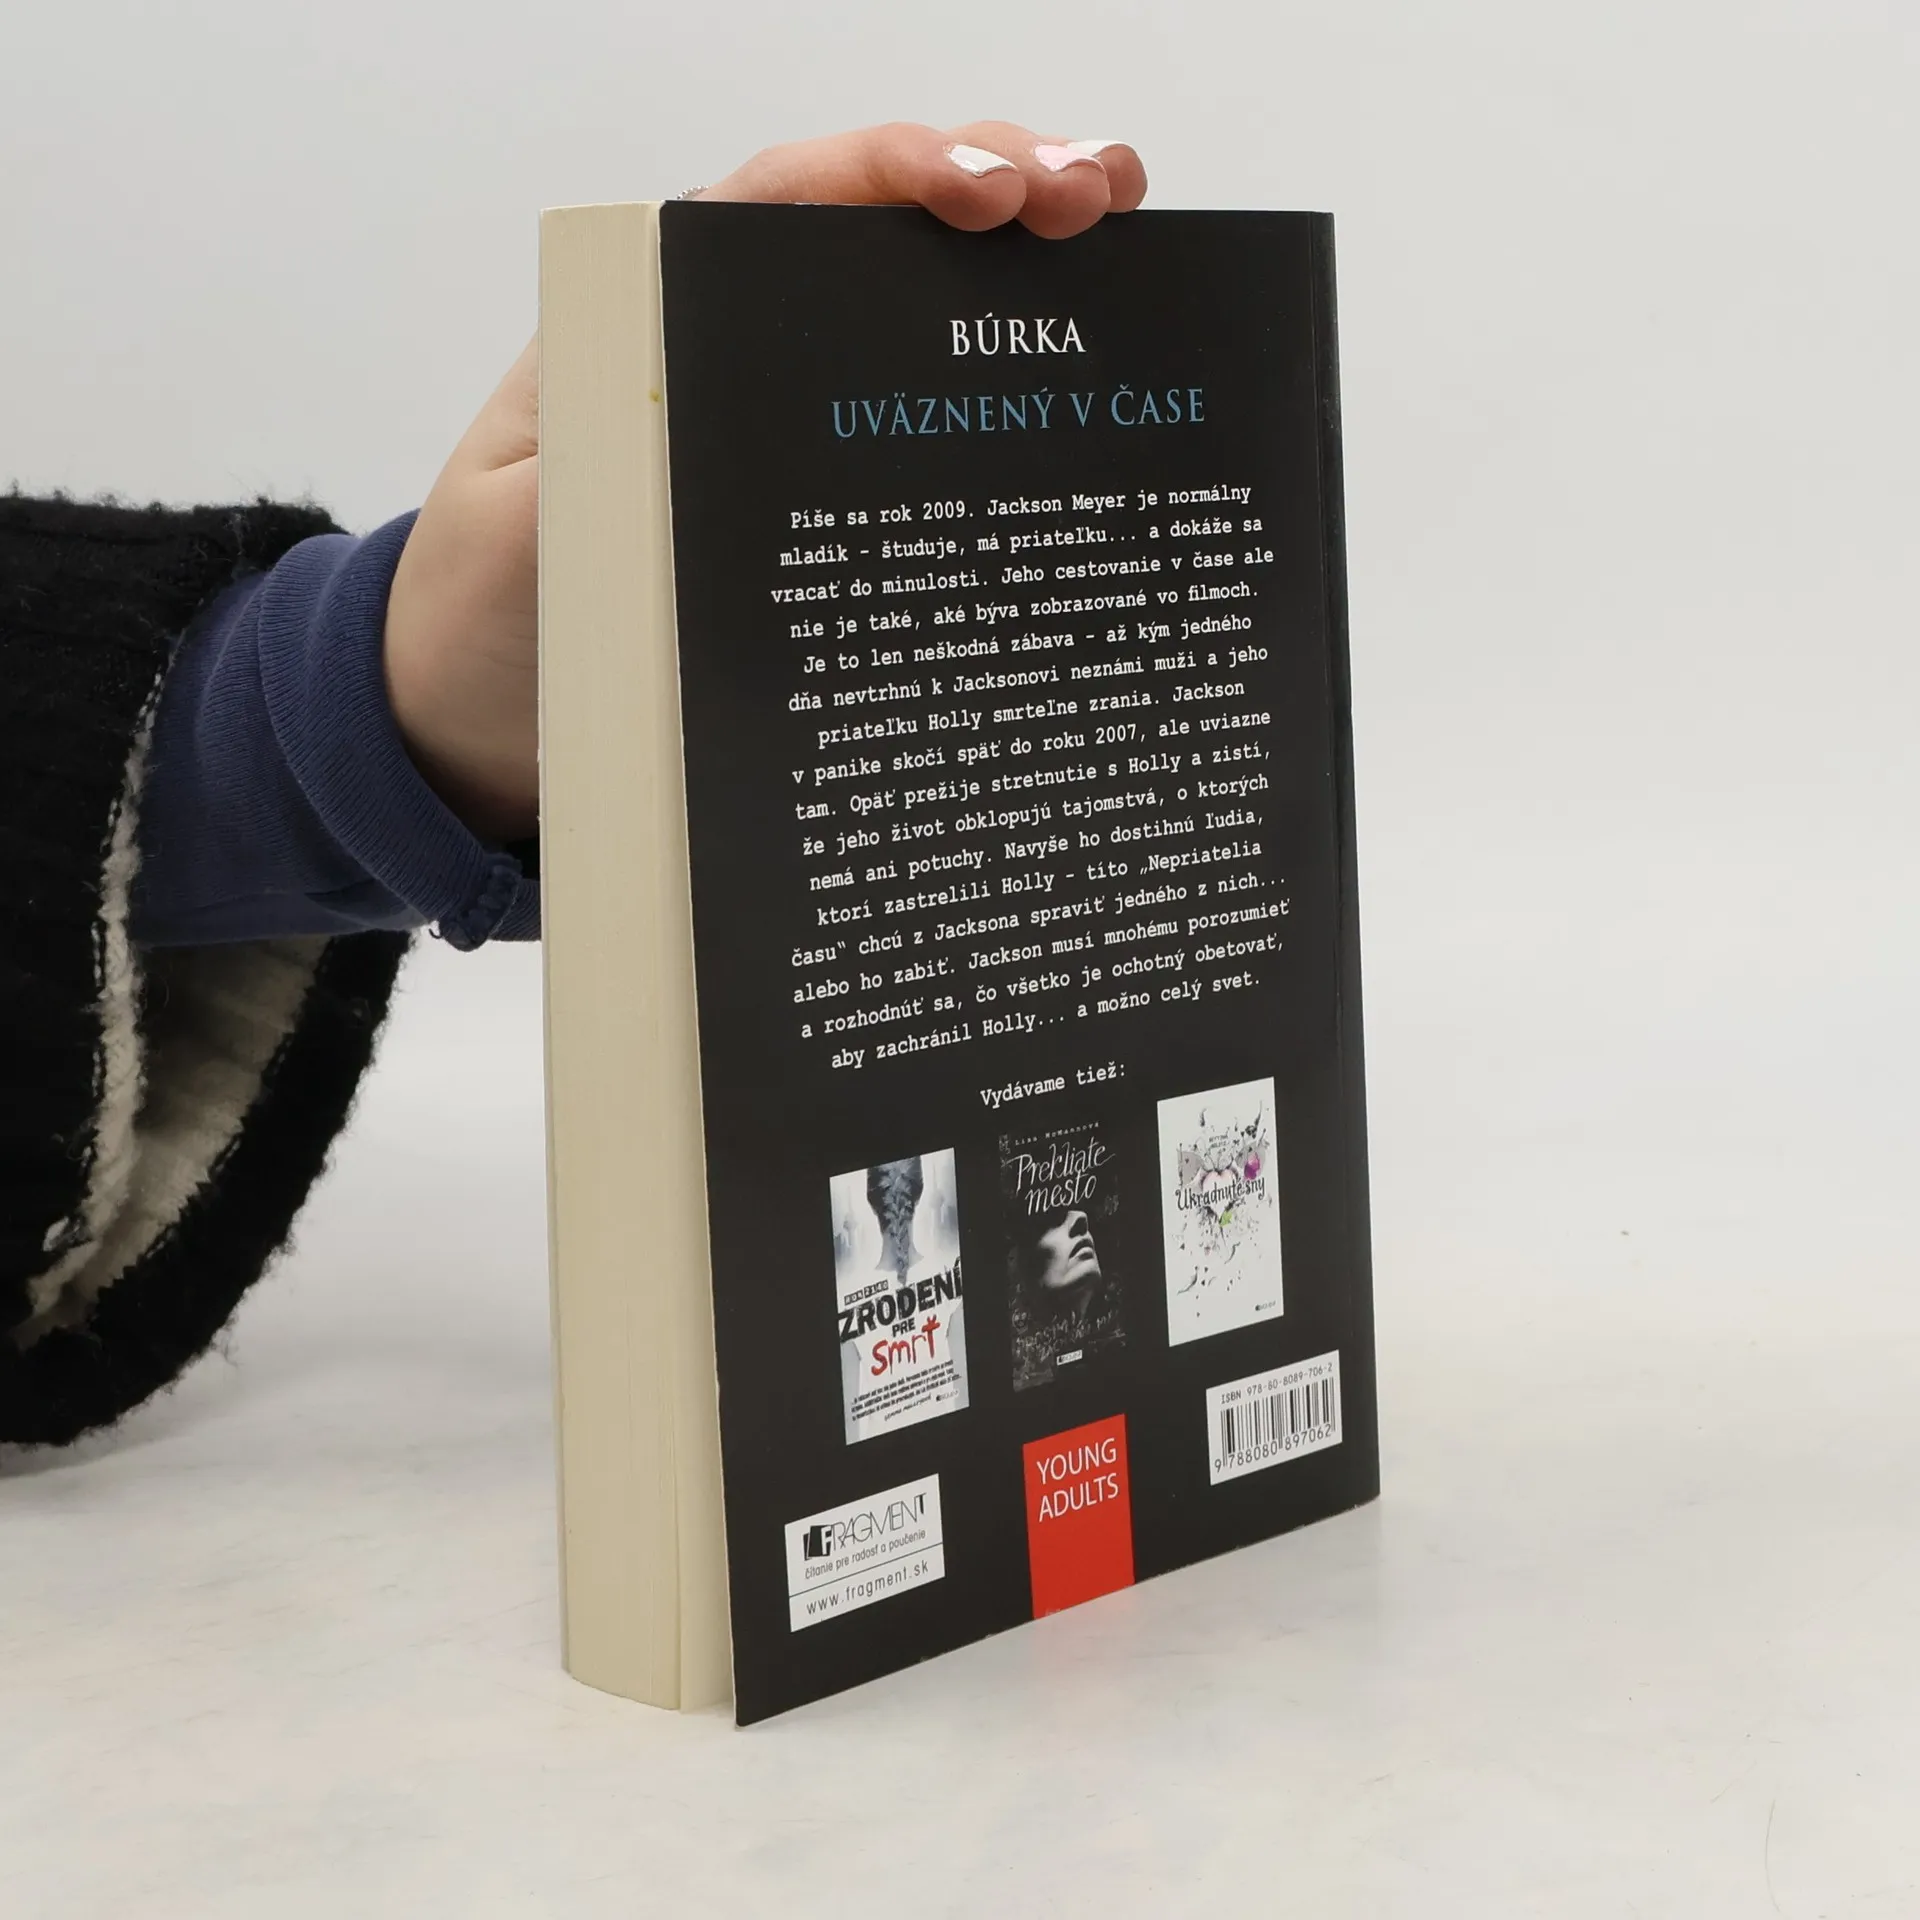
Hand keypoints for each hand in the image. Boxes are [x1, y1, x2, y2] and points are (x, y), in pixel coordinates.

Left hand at [382, 122, 1147, 843]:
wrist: (476, 718)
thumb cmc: (488, 622)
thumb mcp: (528, 533)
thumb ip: (603, 466)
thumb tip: (729, 415)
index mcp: (652, 323)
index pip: (784, 200)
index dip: (891, 173)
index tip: (983, 193)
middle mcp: (731, 352)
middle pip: (877, 230)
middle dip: (998, 186)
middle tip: (1103, 197)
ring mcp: (784, 423)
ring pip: (917, 314)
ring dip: (1025, 273)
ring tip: (1125, 242)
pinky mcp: (819, 502)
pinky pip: (922, 420)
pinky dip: (1008, 388)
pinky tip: (1086, 385)